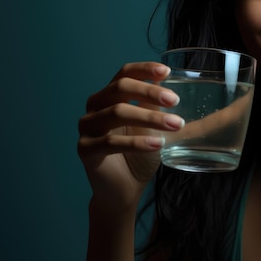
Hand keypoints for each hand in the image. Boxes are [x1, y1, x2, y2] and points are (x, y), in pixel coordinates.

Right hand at [77, 62, 183, 213]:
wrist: (125, 190)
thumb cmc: (139, 155)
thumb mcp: (151, 126)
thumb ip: (154, 105)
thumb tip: (168, 81)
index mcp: (109, 96)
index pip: (124, 74)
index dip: (143, 69)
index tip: (166, 72)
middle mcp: (95, 107)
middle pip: (119, 88)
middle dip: (150, 92)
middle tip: (175, 100)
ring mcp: (87, 127)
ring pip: (117, 113)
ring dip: (150, 118)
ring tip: (176, 125)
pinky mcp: (85, 149)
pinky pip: (110, 142)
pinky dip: (137, 142)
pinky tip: (158, 144)